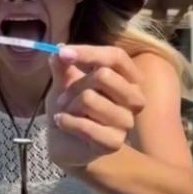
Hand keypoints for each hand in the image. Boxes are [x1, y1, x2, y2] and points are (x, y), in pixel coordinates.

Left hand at [46, 45, 145, 170]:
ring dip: (69, 105)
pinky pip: (85, 125)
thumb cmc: (71, 107)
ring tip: (66, 113)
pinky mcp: (114, 142)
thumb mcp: (64, 82)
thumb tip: (58, 50)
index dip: (89, 52)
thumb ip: (63, 66)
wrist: (66, 143)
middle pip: (104, 75)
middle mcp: (133, 98)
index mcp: (127, 78)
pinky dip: (66, 121)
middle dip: (75, 85)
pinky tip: (62, 123)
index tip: (62, 53)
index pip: (116, 57)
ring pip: (90, 98)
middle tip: (63, 97)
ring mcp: (126, 121)